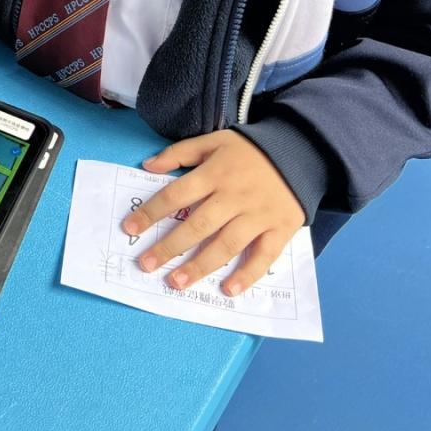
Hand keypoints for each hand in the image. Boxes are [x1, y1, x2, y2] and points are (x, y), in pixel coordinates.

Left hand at [122, 130, 304, 297]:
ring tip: (176, 282)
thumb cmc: (250, 150)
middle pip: (197, 225)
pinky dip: (247, 274)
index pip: (176, 195)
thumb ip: (180, 153)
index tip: (129, 228)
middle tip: (146, 264)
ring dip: (200, 265)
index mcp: (214, 173)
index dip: (151, 212)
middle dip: (170, 247)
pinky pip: (264, 256)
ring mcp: (258, 215)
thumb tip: (148, 166)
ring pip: (226, 244)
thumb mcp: (214, 140)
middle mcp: (234, 196)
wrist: (301, 151)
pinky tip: (228, 290)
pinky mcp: (280, 228)